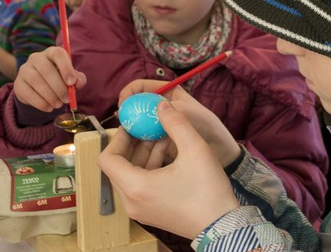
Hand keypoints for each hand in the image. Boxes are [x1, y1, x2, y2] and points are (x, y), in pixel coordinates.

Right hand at [13, 47, 85, 110]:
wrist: (40, 90)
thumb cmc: (59, 79)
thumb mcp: (71, 78)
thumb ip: (78, 79)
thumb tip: (78, 83)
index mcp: (51, 52)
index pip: (58, 54)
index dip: (66, 68)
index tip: (72, 83)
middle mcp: (36, 58)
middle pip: (46, 69)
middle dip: (59, 87)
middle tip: (67, 99)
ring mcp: (25, 70)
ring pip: (36, 81)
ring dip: (50, 96)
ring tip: (58, 105)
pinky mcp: (18, 84)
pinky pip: (28, 93)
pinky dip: (40, 103)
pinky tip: (49, 108)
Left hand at [98, 100, 239, 238]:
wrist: (223, 225)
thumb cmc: (208, 191)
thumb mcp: (195, 149)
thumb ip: (176, 122)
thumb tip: (161, 105)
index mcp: (136, 187)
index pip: (107, 159)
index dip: (117, 138)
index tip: (132, 125)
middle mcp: (132, 201)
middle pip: (118, 167)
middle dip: (133, 144)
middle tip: (148, 126)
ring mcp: (140, 209)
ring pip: (130, 175)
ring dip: (143, 154)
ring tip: (163, 136)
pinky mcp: (150, 212)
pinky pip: (140, 185)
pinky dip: (149, 167)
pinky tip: (169, 153)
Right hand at [117, 81, 240, 166]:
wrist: (219, 153)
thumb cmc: (208, 128)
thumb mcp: (192, 115)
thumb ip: (175, 111)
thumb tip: (154, 105)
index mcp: (169, 93)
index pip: (142, 86)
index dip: (130, 91)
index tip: (123, 104)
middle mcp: (161, 107)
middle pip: (136, 104)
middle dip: (128, 111)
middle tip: (122, 123)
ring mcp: (158, 123)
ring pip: (138, 122)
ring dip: (131, 127)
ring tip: (127, 136)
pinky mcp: (157, 140)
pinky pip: (142, 137)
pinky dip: (138, 140)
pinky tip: (136, 148)